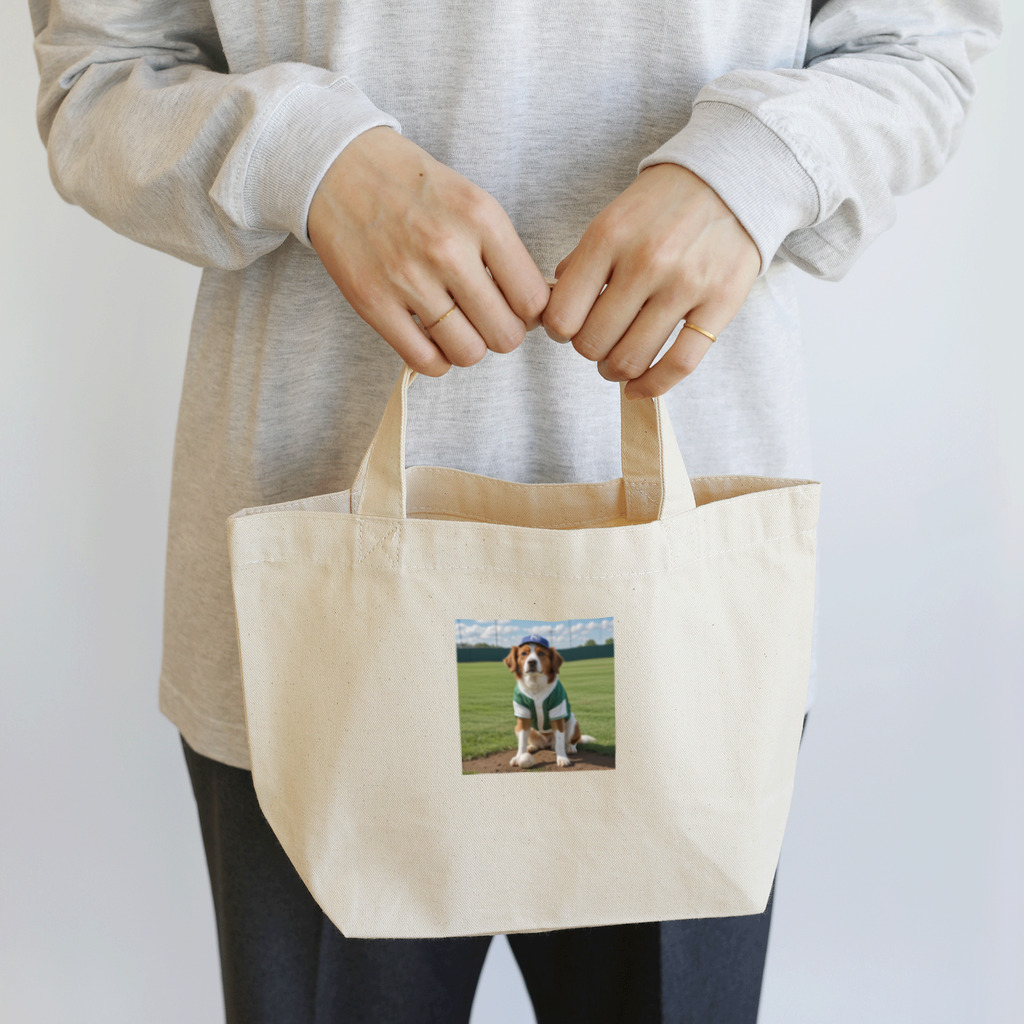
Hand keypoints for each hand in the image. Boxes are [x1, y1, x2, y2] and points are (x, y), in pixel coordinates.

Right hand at [308, 126, 549, 374]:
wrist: (338, 167)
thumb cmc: (413, 187)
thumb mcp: (472, 200)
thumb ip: (504, 251)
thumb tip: (533, 308)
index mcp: (481, 219)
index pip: (532, 299)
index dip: (530, 313)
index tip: (517, 307)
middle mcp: (447, 249)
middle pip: (505, 334)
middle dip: (502, 333)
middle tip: (486, 319)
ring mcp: (408, 278)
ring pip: (468, 353)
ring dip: (468, 347)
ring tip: (458, 327)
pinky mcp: (373, 302)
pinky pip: (424, 360)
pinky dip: (436, 360)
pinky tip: (433, 339)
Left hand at [541, 163, 760, 398]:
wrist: (735, 177)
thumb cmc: (663, 204)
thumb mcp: (613, 217)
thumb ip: (581, 262)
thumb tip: (554, 308)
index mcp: (609, 237)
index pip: (562, 315)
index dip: (558, 331)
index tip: (567, 329)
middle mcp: (646, 261)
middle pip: (593, 343)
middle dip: (588, 351)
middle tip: (597, 343)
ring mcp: (686, 284)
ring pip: (631, 359)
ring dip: (615, 371)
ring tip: (616, 363)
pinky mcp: (721, 303)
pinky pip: (679, 364)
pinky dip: (653, 386)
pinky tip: (640, 388)